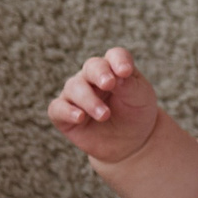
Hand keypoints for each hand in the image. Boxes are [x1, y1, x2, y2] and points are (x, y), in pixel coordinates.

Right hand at [49, 46, 163, 165]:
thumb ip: (130, 85)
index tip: (126, 71)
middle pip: (91, 67)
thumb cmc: (136, 113)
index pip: (114, 56)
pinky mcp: (63, 114)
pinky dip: (67, 111)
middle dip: (99, 74)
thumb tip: (116, 76)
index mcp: (114, 68)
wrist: (131, 142)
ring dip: (89, 100)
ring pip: (74, 87)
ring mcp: (76, 94)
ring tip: (104, 115)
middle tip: (109, 84)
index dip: (119, 61)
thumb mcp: (140, 98)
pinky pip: (57, 108)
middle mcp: (91, 77)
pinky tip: (80, 117)